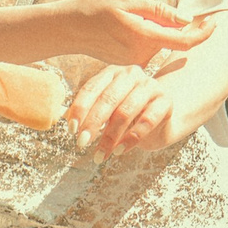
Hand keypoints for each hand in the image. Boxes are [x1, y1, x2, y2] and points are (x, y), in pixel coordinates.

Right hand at [64, 0, 213, 68]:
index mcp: (144, 37)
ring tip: (131, 14)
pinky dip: (147, 36)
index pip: (185, 41)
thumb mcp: (129, 1)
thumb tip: (188, 18)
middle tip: (165, 9)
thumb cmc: (97, 8)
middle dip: (177, 25)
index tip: (213, 22)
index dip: (204, 33)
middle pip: (172, 39)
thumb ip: (160, 11)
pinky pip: (147, 48)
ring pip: (159, 43)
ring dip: (158, 29)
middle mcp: (142, 54)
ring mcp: (134, 61)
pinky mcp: (128, 63)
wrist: (68, 28)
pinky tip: (126, 25)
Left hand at [67, 62, 183, 153]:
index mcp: (113, 73)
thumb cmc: (128, 113)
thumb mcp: (107, 110)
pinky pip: (147, 121)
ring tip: (100, 155)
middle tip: (81, 144)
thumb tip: (62, 117)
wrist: (164, 116)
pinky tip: (119, 151)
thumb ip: (88, 111)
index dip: (80, 109)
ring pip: (125, 111)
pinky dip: (131, 139)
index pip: (92, 88)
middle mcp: (132, 75)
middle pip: (108, 99)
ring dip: (110, 136)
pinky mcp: (166, 101)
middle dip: (92, 123)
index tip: (71, 130)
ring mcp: (151, 86)